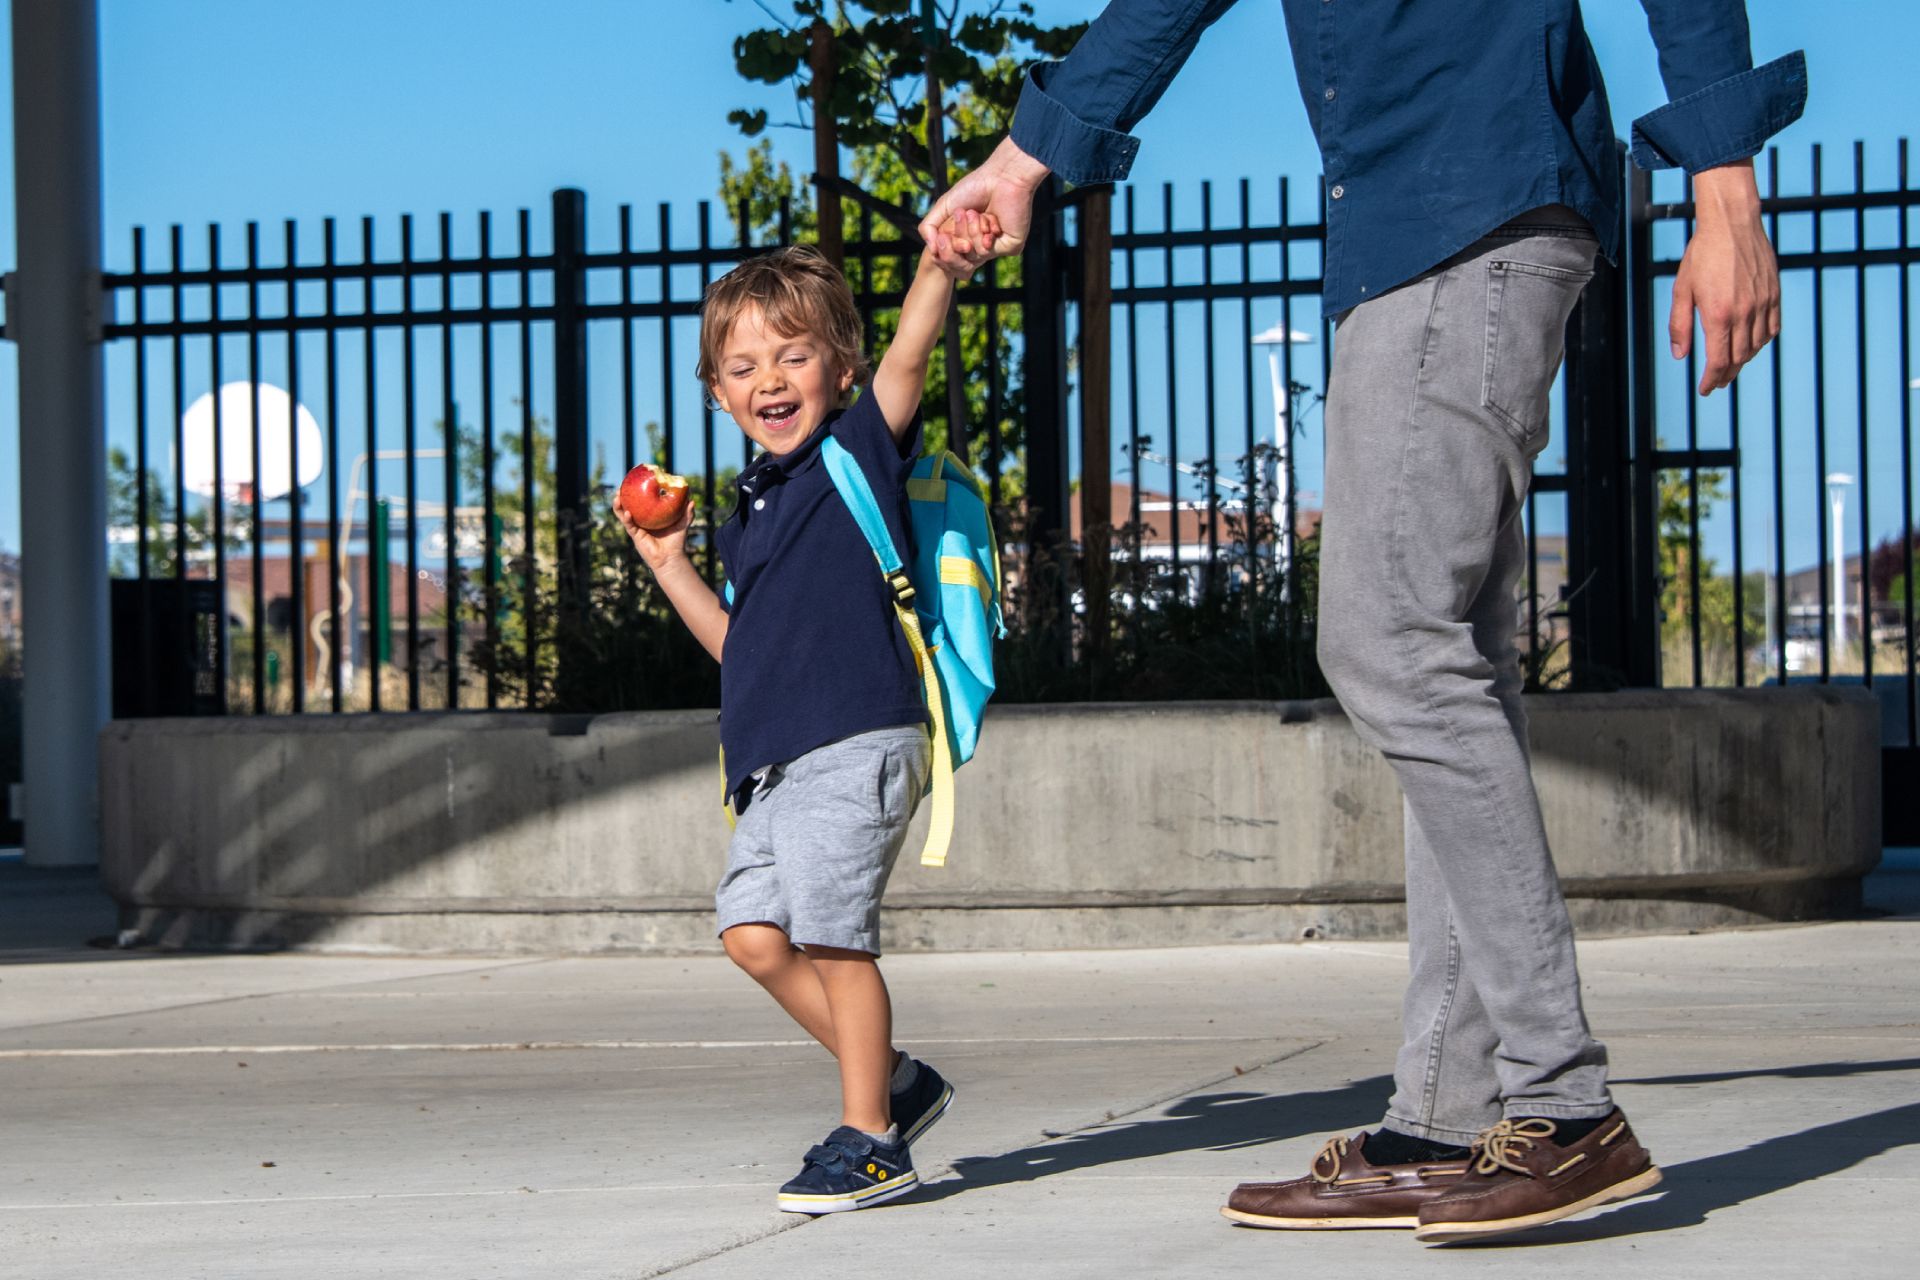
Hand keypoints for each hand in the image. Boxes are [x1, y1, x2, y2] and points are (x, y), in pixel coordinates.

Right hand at [614, 493, 693, 572]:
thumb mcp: (683, 524)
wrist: (671, 558)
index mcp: (650, 516)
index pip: (641, 501)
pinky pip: (629, 525)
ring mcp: (637, 527)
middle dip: (622, 496)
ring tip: (617, 497)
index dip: (636, 492)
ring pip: (623, 514)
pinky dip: (627, 518)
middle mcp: (641, 520)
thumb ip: (687, 512)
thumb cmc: (676, 541)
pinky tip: (628, 513)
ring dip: (618, 506)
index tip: (635, 481)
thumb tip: (692, 500)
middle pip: (628, 505)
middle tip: (621, 487)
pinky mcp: (635, 535)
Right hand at [919, 136, 1049, 268]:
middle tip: (961, 214)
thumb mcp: (944, 206)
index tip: (943, 235)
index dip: (944, 249)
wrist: (1001, 177)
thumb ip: (929, 227)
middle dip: (956, 239)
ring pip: (973, 256)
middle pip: (960, 261)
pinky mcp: (1011, 247)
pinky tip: (991, 218)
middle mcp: (983, 245)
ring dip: (971, 232)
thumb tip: (931, 251)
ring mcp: (998, 247)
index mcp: (969, 237)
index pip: (950, 256)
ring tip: (976, 212)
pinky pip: (986, 252)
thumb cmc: (975, 187)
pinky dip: (983, 234)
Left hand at [1670, 161, 1780, 395]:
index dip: (1712, 380)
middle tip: (1716, 382)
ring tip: (1730, 366)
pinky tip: (1752, 344)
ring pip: (1757, 346)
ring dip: (1743, 360)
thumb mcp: (1682, 290)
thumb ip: (1680, 326)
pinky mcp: (1775, 294)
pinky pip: (1773, 328)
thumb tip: (1680, 356)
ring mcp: (1763, 303)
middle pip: (1739, 358)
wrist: (1732, 224)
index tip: (1705, 390)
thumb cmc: (1702, 255)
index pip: (1718, 361)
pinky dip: (1762, 342)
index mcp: (1719, 314)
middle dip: (1726, 375)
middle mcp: (1745, 313)